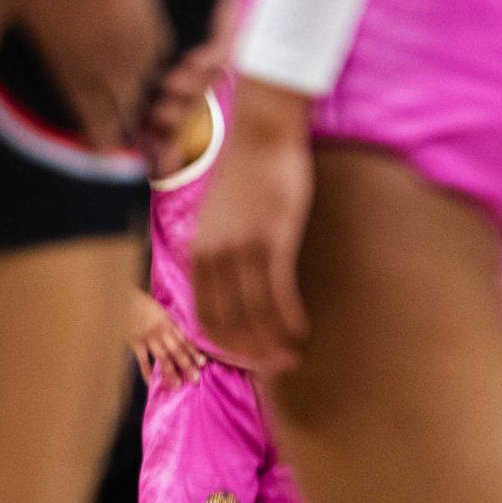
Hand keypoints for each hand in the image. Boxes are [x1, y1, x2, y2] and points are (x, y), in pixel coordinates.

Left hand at [0, 0, 167, 150]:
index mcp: (69, 64)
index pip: (90, 118)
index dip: (96, 142)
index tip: (99, 157)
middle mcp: (107, 58)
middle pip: (124, 109)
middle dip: (123, 132)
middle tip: (130, 154)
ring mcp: (134, 35)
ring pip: (146, 87)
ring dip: (142, 105)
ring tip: (144, 124)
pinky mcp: (152, 11)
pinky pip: (162, 57)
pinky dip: (157, 71)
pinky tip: (151, 74)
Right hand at [129, 292, 202, 387]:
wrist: (121, 298)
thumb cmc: (139, 301)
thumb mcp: (157, 308)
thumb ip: (165, 320)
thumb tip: (174, 331)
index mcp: (168, 322)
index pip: (183, 339)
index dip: (193, 352)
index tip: (202, 363)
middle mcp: (161, 331)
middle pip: (176, 351)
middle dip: (186, 365)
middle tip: (195, 379)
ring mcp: (148, 338)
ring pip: (162, 357)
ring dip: (170, 371)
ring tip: (177, 385)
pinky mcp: (135, 342)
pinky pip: (142, 359)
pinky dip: (147, 371)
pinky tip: (152, 382)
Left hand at [190, 78, 313, 372]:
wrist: (261, 135)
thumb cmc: (247, 176)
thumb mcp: (220, 218)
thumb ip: (221, 250)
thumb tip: (233, 282)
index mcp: (198, 252)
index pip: (206, 316)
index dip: (228, 345)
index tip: (250, 359)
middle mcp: (214, 255)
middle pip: (230, 323)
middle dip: (253, 352)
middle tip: (279, 367)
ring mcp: (242, 247)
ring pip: (256, 314)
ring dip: (275, 343)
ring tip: (294, 357)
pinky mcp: (272, 239)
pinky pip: (279, 293)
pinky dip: (289, 319)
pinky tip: (303, 332)